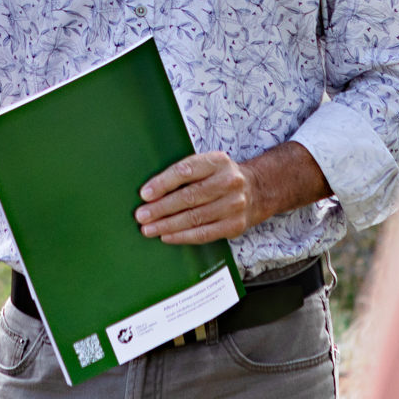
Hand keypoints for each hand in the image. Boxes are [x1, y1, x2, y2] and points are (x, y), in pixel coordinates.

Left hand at [137, 151, 265, 244]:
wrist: (258, 190)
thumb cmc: (221, 177)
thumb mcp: (208, 164)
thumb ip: (184, 173)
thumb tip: (150, 193)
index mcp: (218, 161)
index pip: (186, 171)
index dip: (163, 183)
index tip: (145, 194)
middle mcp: (228, 182)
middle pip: (189, 197)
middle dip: (161, 208)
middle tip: (141, 215)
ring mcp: (234, 205)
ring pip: (194, 218)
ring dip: (167, 225)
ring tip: (148, 229)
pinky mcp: (235, 225)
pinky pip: (204, 234)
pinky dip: (182, 236)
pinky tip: (167, 236)